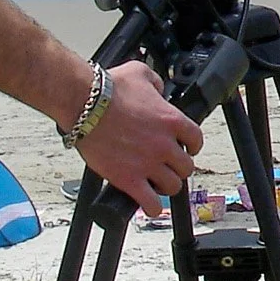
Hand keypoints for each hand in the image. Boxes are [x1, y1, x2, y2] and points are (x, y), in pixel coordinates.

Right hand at [74, 61, 203, 215]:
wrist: (83, 104)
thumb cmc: (108, 88)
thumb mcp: (141, 73)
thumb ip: (156, 83)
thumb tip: (159, 90)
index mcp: (171, 120)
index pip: (196, 139)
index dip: (191, 146)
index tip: (185, 147)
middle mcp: (164, 144)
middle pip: (186, 167)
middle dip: (177, 167)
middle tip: (167, 165)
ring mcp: (148, 164)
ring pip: (172, 186)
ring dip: (166, 186)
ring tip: (156, 183)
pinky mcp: (129, 179)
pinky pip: (151, 203)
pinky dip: (152, 207)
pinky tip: (149, 203)